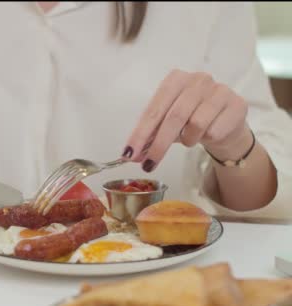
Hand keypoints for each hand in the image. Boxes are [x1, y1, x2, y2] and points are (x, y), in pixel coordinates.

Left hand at [122, 69, 251, 171]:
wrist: (226, 123)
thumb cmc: (191, 121)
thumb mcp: (167, 125)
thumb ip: (149, 136)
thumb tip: (131, 155)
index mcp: (175, 79)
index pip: (153, 109)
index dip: (140, 133)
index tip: (129, 154)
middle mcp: (198, 79)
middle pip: (173, 117)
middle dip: (158, 145)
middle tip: (149, 165)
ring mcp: (219, 90)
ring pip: (195, 124)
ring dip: (188, 140)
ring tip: (189, 139)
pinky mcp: (237, 104)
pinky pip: (214, 131)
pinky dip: (207, 139)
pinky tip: (209, 134)